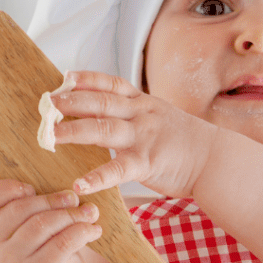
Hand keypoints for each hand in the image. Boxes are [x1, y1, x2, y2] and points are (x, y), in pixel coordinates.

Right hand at [0, 179, 101, 262]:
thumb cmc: (41, 242)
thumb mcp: (31, 221)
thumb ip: (37, 203)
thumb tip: (72, 189)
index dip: (8, 187)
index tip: (30, 187)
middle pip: (21, 209)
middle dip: (52, 200)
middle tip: (74, 198)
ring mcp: (15, 260)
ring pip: (42, 225)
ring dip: (71, 215)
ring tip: (89, 212)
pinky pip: (63, 243)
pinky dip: (82, 232)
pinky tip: (93, 230)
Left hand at [50, 72, 216, 197]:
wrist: (215, 159)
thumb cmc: (185, 142)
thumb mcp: (160, 117)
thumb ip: (134, 114)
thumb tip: (108, 113)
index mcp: (143, 102)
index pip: (110, 85)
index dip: (86, 80)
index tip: (64, 78)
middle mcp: (141, 115)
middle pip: (100, 103)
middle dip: (71, 102)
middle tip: (47, 104)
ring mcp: (144, 137)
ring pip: (103, 129)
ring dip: (74, 131)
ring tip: (51, 137)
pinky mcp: (147, 163)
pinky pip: (117, 170)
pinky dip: (97, 177)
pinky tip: (80, 184)